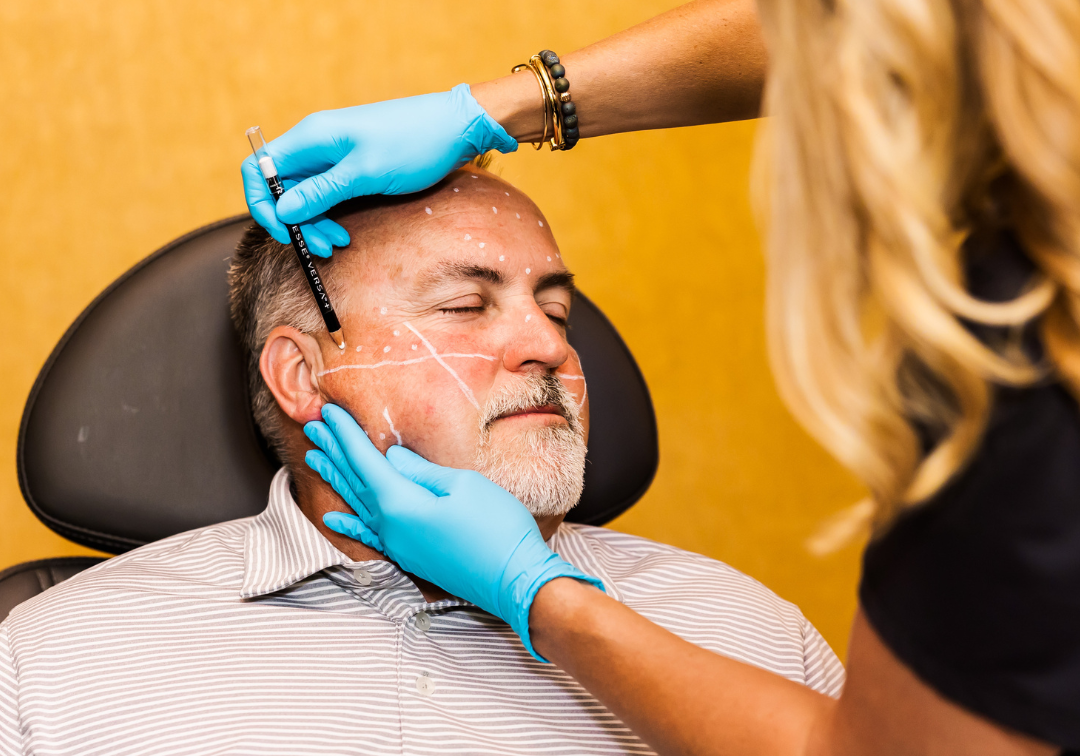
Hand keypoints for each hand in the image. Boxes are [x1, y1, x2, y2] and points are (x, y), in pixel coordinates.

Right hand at [242, 83, 517, 255]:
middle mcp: (315, 144)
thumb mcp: (365, 173)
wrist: (456, 127)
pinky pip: (326, 195)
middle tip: (323, 246)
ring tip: (338, 244)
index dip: (261, 202)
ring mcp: (333, 155)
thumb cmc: (414, 143)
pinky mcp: (351, 166)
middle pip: (282, 187)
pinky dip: (330, 215)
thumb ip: (321, 192)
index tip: (283, 231)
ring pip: (305, 195)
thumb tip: (282, 210)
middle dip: (296, 221)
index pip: (260, 168)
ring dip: (314, 223)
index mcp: (311, 137)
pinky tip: (345, 233)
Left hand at [304, 404, 603, 659]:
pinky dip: (349, 525)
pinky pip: (369, 535)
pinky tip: (333, 519)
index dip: (346, 434)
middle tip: (312, 427)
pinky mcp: (410, 556)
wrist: (517, 580)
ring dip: (337, 479)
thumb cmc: (497, 529)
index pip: (364, 460)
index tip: (328, 411)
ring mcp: (398, 544)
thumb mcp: (463, 485)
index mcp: (400, 503)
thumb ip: (421, 471)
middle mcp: (390, 526)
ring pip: (357, 504)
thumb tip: (392, 458)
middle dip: (333, 451)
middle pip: (354, 481)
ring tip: (315, 458)